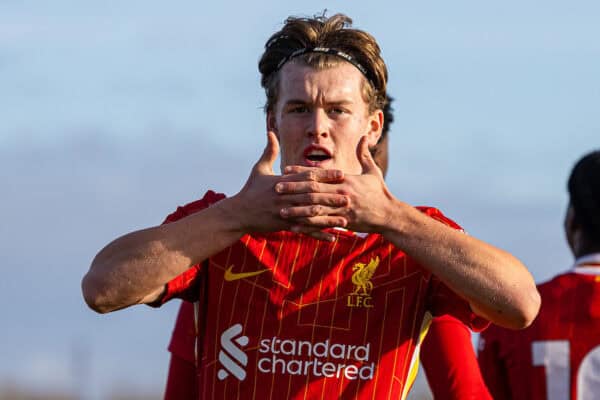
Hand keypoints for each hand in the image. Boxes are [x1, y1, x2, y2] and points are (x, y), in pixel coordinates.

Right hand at [230, 132, 350, 238]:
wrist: (238, 213)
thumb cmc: (250, 190)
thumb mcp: (259, 169)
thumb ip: (269, 151)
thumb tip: (270, 132)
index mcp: (283, 182)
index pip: (308, 177)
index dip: (325, 175)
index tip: (341, 174)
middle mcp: (286, 197)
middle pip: (312, 196)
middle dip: (331, 196)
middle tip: (349, 195)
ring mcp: (285, 212)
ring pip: (311, 215)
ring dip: (329, 218)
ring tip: (345, 219)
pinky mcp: (284, 225)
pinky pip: (305, 230)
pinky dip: (319, 235)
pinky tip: (333, 238)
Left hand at [277, 136, 395, 233]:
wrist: (389, 214)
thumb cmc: (380, 193)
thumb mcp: (373, 172)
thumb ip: (364, 154)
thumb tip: (364, 137)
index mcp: (345, 179)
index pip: (319, 173)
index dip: (301, 172)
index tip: (286, 169)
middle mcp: (341, 193)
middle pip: (313, 190)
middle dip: (293, 189)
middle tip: (276, 187)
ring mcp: (342, 208)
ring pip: (315, 208)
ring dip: (297, 209)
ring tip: (281, 210)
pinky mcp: (343, 222)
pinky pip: (322, 224)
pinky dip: (308, 226)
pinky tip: (295, 227)